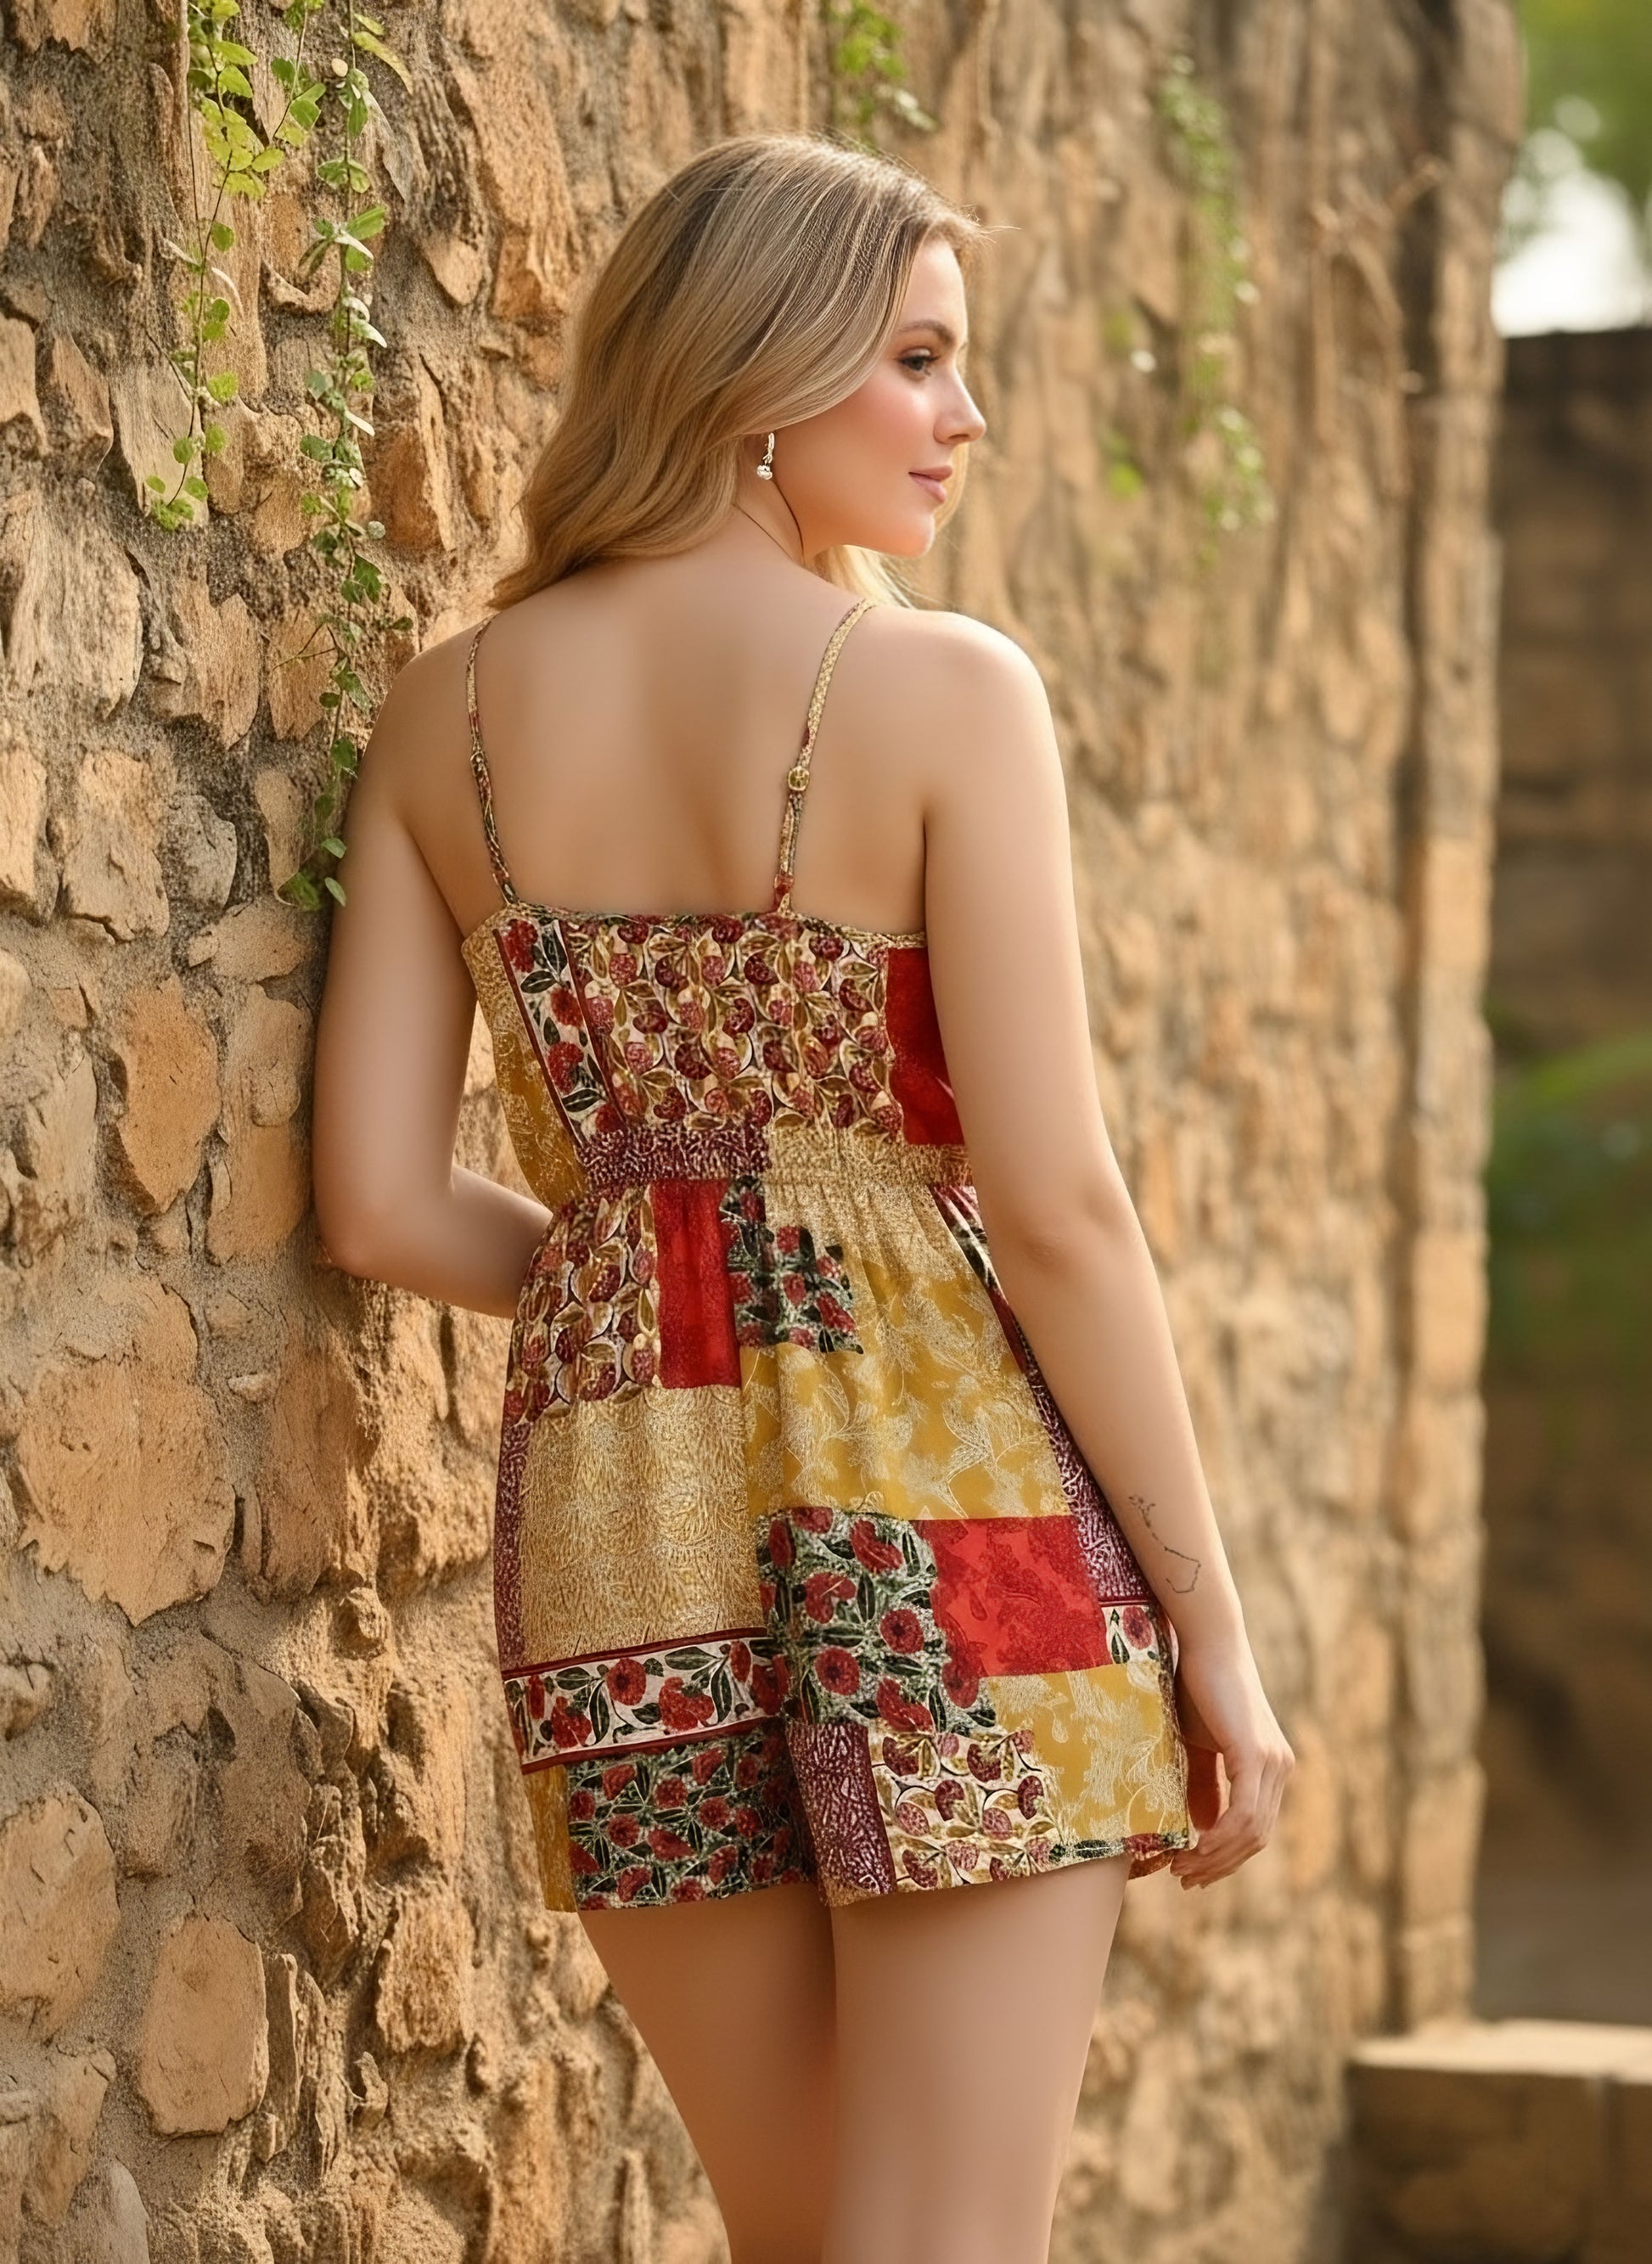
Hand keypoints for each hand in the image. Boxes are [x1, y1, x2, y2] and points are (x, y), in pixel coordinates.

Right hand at [1166, 1633, 1293, 1889]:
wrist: (1205, 1643)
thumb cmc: (1197, 1686)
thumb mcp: (1198, 1746)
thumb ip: (1205, 1786)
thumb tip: (1202, 1828)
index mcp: (1271, 1767)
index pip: (1256, 1829)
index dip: (1227, 1858)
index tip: (1193, 1871)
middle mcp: (1280, 1767)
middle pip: (1257, 1839)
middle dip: (1220, 1865)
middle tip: (1184, 1878)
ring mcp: (1272, 1762)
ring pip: (1251, 1832)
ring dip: (1216, 1857)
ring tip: (1182, 1866)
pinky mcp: (1256, 1754)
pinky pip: (1243, 1813)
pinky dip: (1220, 1837)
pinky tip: (1195, 1845)